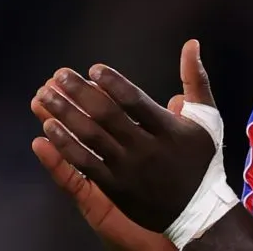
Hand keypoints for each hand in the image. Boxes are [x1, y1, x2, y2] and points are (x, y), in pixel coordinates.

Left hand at [33, 40, 217, 235]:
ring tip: (45, 96)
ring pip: (91, 138)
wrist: (198, 210)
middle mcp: (147, 148)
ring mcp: (129, 169)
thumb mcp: (206, 117)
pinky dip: (65, 146)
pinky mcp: (115, 188)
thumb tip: (191, 43)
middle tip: (59, 75)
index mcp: (168, 128)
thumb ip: (195, 79)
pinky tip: (48, 129)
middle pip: (107, 116)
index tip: (93, 69)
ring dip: (65, 115)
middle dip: (80, 93)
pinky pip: (85, 164)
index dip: (113, 83)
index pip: (135, 101)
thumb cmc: (201, 158)